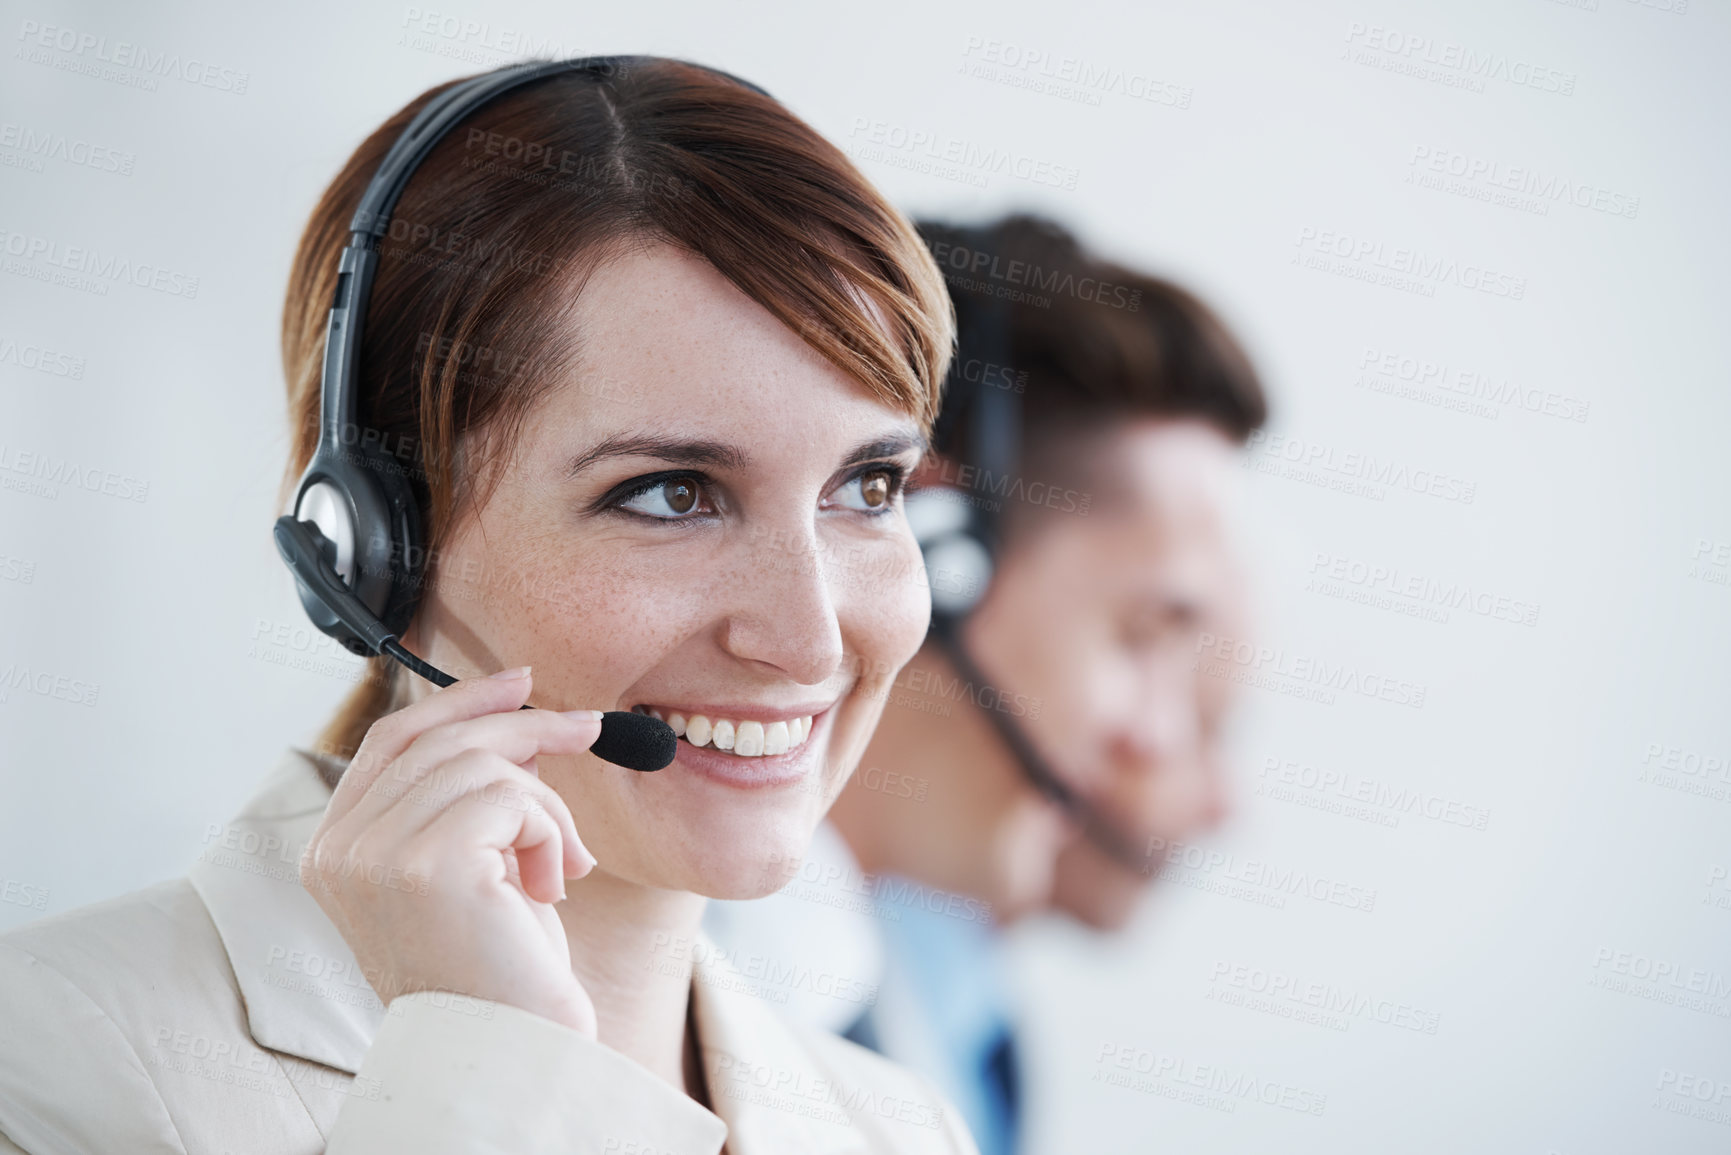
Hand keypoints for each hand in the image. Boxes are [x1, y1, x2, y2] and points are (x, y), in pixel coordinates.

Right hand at [300, 667, 603, 1035]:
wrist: (511, 1045)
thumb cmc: (498, 965)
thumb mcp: (471, 865)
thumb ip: (463, 796)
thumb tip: (517, 716)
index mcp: (333, 851)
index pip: (390, 741)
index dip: (458, 702)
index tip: (520, 683)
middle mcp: (340, 851)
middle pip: (441, 739)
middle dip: (525, 725)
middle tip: (588, 728)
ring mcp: (376, 856)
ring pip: (486, 765)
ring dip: (548, 809)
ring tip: (561, 867)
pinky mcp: (428, 865)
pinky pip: (513, 797)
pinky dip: (552, 832)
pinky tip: (552, 885)